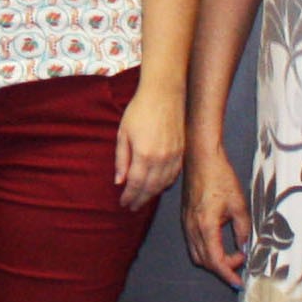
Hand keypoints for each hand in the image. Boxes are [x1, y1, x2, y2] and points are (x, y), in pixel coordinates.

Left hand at [113, 79, 185, 209]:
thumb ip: (121, 160)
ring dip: (153, 194)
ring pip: (164, 183)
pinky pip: (174, 174)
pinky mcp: (182, 151)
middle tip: (132, 207)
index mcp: (144, 155)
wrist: (164, 94)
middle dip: (140, 199)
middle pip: (150, 187)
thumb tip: (119, 181)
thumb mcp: (123, 134)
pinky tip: (159, 186)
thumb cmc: (139, 111)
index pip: (135, 184)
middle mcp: (161, 159)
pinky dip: (166, 184)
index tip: (124, 203)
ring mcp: (175, 156)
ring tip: (143, 199)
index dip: (129, 196)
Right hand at [183, 147, 252, 284]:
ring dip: (213, 261)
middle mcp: (191, 229)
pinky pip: (193, 244)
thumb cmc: (220, 177)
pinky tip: (220, 245)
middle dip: (223, 269)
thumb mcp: (239, 204)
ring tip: (232, 257)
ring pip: (197, 254)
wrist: (201, 159)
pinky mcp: (185, 219)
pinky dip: (206, 251)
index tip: (240, 282)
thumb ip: (243, 229)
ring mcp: (186, 224)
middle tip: (241, 264)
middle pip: (204, 262)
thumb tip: (245, 247)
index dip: (228, 274)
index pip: (215, 261)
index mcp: (205, 226)